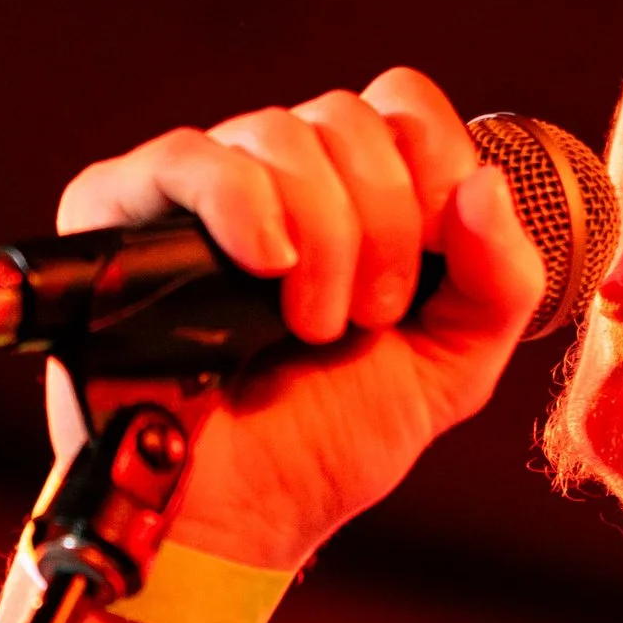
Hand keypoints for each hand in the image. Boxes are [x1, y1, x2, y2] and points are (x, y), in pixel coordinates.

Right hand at [48, 67, 545, 572]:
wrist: (244, 518)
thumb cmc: (328, 446)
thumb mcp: (450, 370)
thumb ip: (501, 283)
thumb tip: (486, 181)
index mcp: (351, 195)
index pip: (400, 103)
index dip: (435, 162)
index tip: (437, 255)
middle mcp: (274, 178)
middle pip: (346, 117)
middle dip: (382, 223)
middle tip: (368, 318)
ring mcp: (198, 194)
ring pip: (278, 134)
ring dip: (322, 237)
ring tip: (308, 328)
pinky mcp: (122, 214)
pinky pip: (189, 159)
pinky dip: (241, 204)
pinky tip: (266, 266)